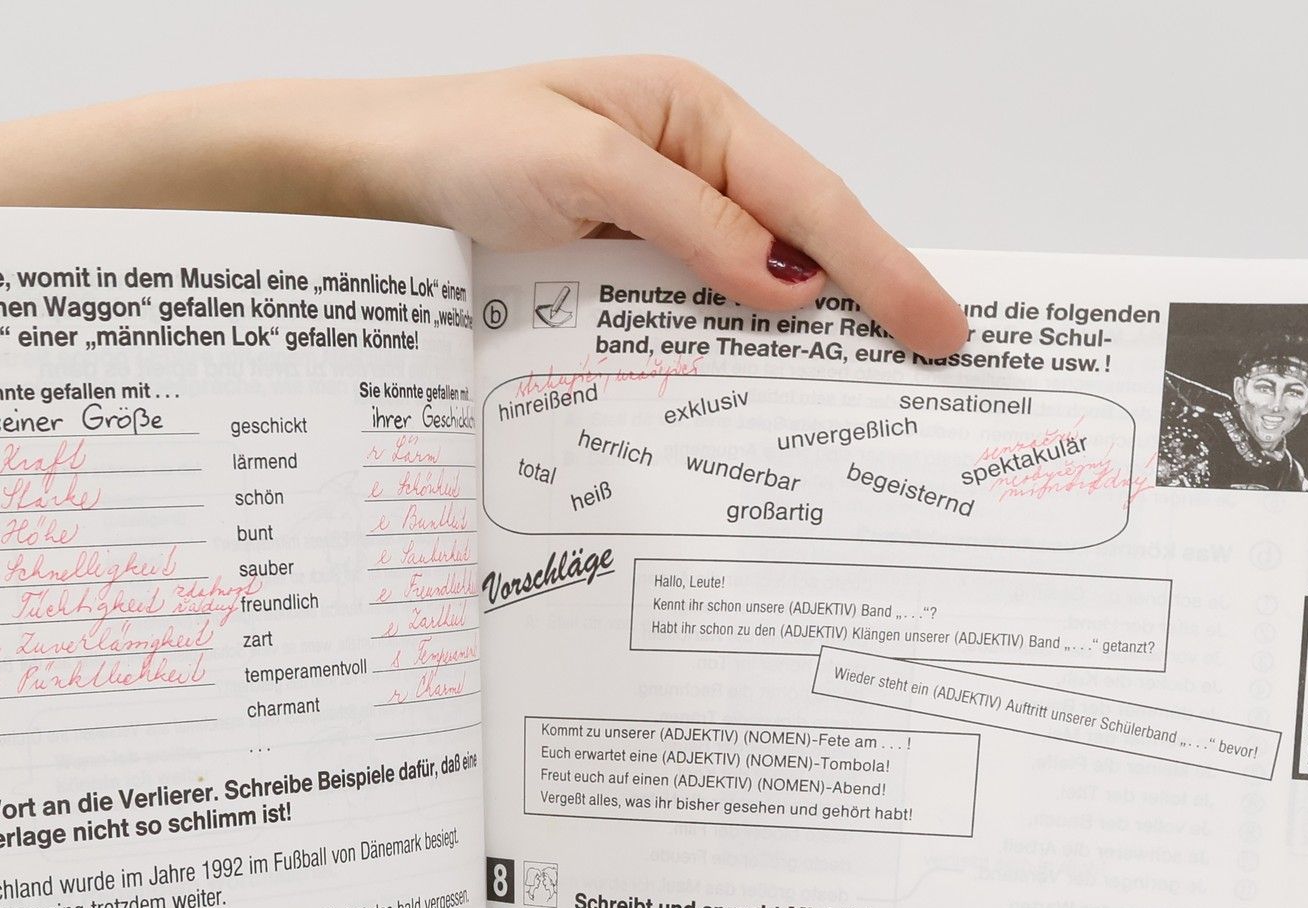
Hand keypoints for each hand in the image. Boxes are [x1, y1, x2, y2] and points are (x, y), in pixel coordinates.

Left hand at [299, 58, 967, 356]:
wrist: (373, 184)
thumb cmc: (464, 147)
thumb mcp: (584, 173)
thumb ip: (692, 224)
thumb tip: (788, 285)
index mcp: (696, 116)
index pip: (811, 199)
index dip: (879, 267)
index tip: (935, 325)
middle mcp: (689, 167)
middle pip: (802, 240)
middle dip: (869, 298)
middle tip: (935, 363)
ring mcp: (660, 223)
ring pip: (755, 286)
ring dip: (807, 338)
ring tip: (871, 390)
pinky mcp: (623, 272)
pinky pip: (697, 313)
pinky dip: (735, 349)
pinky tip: (765, 387)